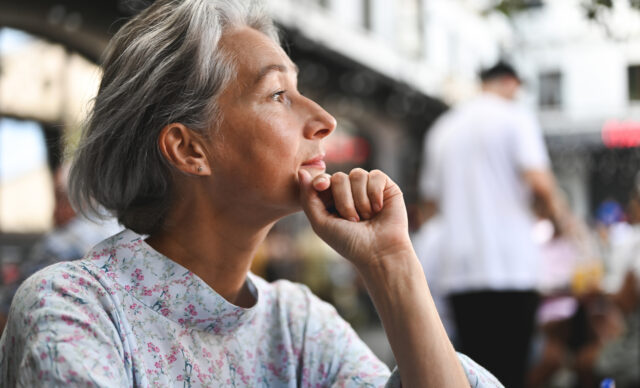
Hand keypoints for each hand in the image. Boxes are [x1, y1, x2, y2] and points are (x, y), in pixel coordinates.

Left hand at [298, 168, 412, 269]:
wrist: (379, 252)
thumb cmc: (349, 242)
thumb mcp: (321, 223)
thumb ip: (308, 198)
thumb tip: (301, 172)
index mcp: (332, 200)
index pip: (323, 180)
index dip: (320, 181)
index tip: (321, 186)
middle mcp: (350, 192)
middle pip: (339, 177)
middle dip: (343, 200)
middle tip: (352, 220)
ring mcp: (368, 188)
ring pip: (357, 175)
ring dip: (360, 200)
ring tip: (366, 217)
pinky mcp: (386, 187)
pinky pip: (376, 175)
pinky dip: (375, 193)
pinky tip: (378, 209)